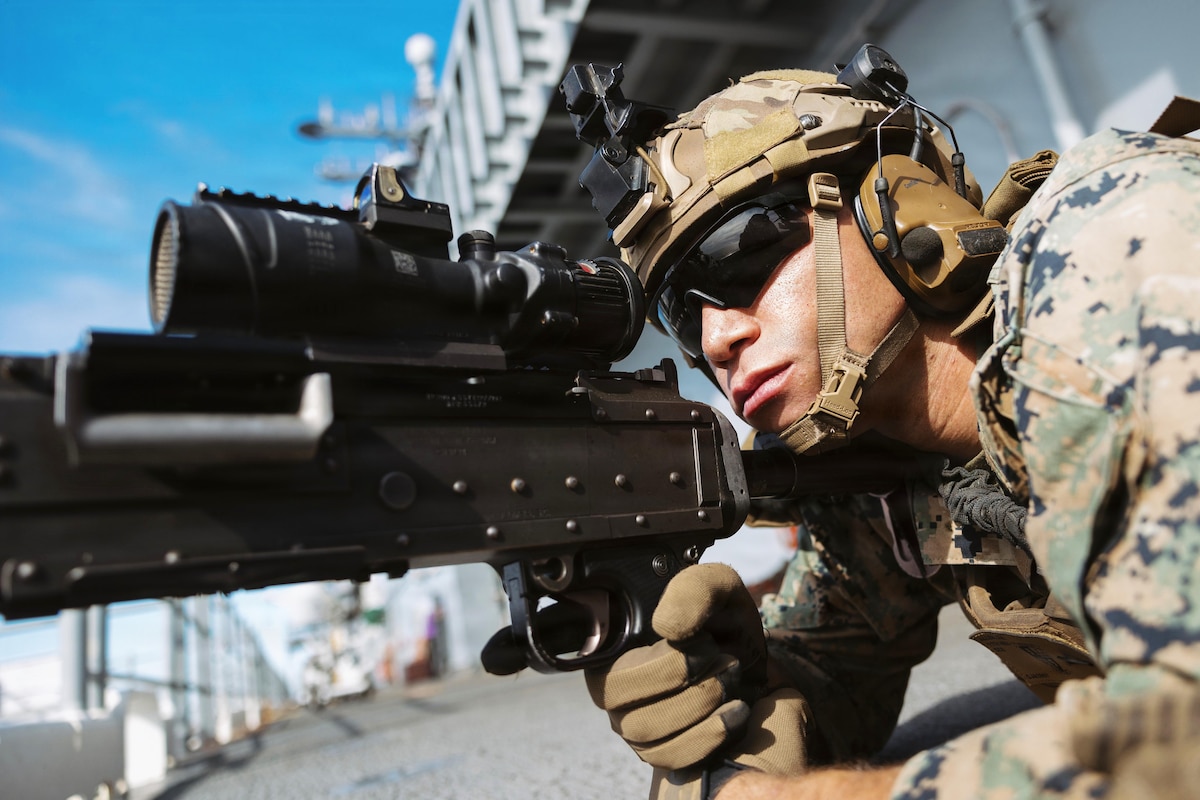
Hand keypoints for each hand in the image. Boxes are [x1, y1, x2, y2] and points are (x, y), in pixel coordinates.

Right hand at [585, 563, 808, 773]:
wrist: (752, 658)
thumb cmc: (724, 620)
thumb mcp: (716, 587)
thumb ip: (692, 591)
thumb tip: (666, 628)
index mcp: (611, 648)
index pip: (603, 663)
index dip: (655, 660)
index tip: (704, 642)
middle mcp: (612, 690)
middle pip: (619, 701)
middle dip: (680, 679)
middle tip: (723, 658)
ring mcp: (633, 725)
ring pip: (645, 732)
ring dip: (699, 703)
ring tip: (732, 677)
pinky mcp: (661, 753)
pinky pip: (671, 757)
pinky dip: (709, 735)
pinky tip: (736, 711)